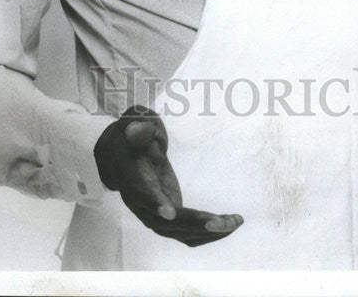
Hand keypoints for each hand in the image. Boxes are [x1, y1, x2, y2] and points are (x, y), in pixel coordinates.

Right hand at [93, 105, 243, 245]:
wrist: (121, 157)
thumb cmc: (133, 136)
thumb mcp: (134, 123)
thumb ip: (138, 127)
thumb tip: (136, 129)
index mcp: (133, 177)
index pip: (141, 192)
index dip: (154, 203)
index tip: (169, 213)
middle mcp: (141, 204)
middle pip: (166, 222)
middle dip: (194, 223)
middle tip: (219, 222)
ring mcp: (154, 216)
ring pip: (181, 233)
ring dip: (208, 231)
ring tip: (235, 221)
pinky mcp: (169, 220)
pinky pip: (189, 234)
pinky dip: (210, 232)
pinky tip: (231, 222)